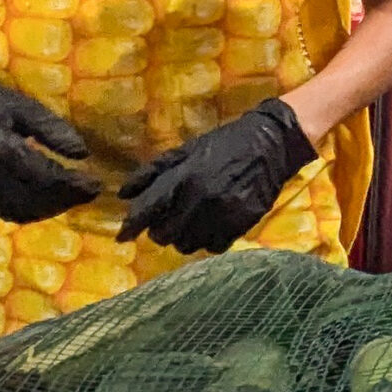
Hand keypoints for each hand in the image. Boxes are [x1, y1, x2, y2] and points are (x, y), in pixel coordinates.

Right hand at [0, 61, 94, 223]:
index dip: (74, 185)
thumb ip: (55, 131)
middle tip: (85, 193)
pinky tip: (42, 201)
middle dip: (65, 200)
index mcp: (1, 149)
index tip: (96, 186)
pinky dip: (25, 211)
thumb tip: (83, 154)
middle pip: (35, 200)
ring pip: (19, 212)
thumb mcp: (26, 108)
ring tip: (68, 198)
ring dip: (47, 209)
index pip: (47, 177)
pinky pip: (2, 212)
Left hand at [116, 99, 318, 255]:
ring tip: (189, 225)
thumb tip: (122, 194)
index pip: (146, 212)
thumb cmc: (223, 144)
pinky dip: (207, 241)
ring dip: (183, 238)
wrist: (270, 143)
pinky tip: (210, 227)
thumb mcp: (184, 150)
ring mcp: (222, 214)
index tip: (122, 237)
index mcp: (182, 178)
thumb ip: (152, 172)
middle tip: (166, 223)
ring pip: (188, 245)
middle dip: (160, 231)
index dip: (130, 228)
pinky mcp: (241, 224)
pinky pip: (214, 247)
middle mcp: (199, 199)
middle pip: (164, 235)